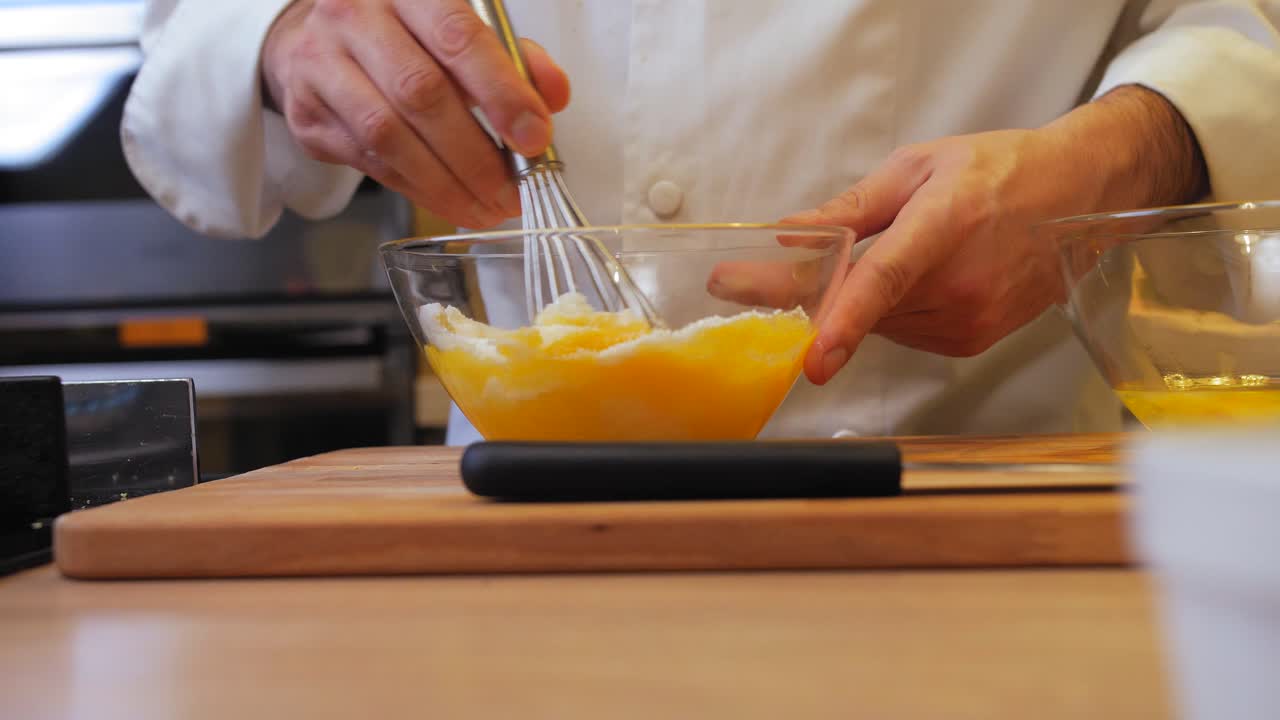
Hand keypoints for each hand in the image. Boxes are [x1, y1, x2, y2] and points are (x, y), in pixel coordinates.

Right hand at [262, 0, 570, 228]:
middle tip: (512, 191)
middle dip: (476, 154)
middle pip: (421, 93)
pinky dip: (418, 189)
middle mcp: (355, 16)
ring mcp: (322, 63)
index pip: (457, 36)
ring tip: (486, 207)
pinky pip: (370, 161)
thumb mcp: (461, 29)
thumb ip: (512, 58)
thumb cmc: (404, 35)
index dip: (500, 91)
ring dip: (446, 183)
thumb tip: (553, 95)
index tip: (533, 137)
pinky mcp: (306, 111)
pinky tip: (450, 201)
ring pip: (389, 135)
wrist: (320, 39)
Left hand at [787, 85, 1208, 384]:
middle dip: (824, 294)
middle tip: (785, 270)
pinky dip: (898, 311)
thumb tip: (791, 231)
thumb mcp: (918, 167)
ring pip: (882, 324)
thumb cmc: (999, 171)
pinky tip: (926, 277)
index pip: (885, 282)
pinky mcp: (972, 341)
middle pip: (864, 307)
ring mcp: (970, 319)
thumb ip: (851, 207)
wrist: (1080, 194)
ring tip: (908, 254)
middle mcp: (960, 284)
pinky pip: (906, 333)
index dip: (845, 321)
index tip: (815, 358)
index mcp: (944, 225)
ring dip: (869, 300)